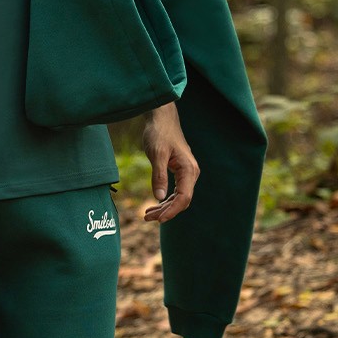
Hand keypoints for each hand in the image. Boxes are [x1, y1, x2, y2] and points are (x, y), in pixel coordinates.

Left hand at [141, 102, 198, 222]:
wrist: (162, 118)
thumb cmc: (159, 133)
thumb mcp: (157, 154)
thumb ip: (159, 176)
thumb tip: (160, 197)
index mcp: (188, 169)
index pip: (184, 198)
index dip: (172, 211)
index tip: (158, 219)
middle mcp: (191, 173)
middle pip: (182, 201)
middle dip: (166, 212)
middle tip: (147, 218)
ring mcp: (186, 173)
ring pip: (178, 197)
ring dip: (164, 207)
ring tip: (147, 215)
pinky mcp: (180, 171)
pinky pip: (175, 191)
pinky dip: (165, 199)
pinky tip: (154, 205)